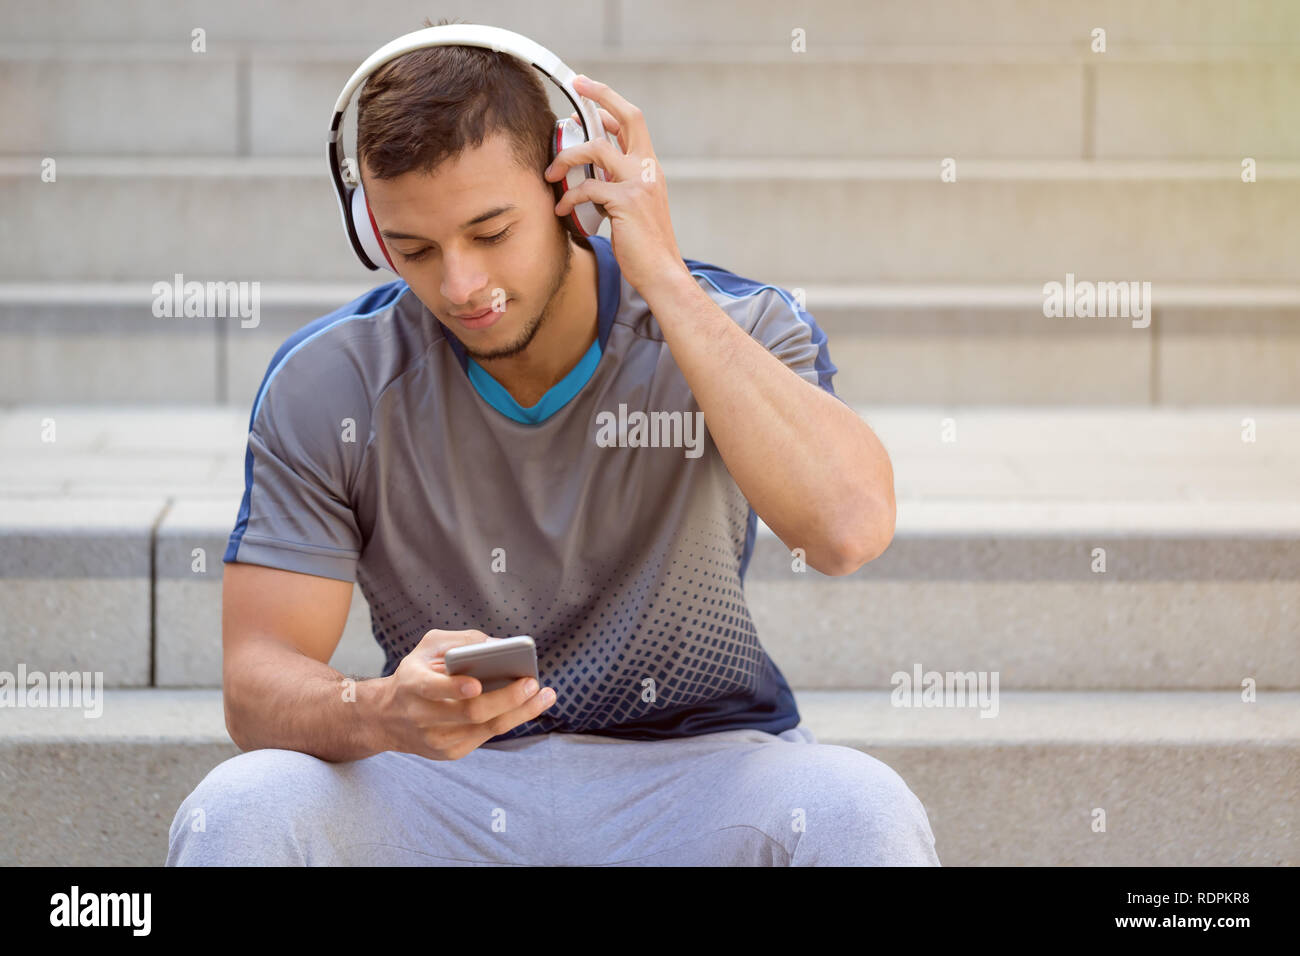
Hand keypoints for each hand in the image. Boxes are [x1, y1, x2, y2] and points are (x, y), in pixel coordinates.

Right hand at [376, 629, 555, 759]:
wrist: (387, 717)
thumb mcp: (428, 647)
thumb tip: (500, 646)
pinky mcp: (449, 753)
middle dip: (505, 698)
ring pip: (485, 728)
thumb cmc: (417, 672)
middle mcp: (422, 716)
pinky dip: (511, 720)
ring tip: (546, 696)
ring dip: (520, 712)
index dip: (454, 689)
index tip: (477, 684)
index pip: (432, 689)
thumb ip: (461, 641)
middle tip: (532, 683)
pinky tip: (529, 706)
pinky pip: (486, 737)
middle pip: (470, 712)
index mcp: (412, 684)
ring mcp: (436, 739)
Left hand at [545, 74, 689, 295]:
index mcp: (650, 167)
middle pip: (628, 117)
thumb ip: (620, 186)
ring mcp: (639, 183)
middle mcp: (648, 169)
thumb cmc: (644, 245)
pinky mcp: (626, 202)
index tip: (587, 91)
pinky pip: (587, 188)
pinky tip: (561, 210)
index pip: (633, 122)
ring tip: (550, 173)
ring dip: (567, 157)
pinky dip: (569, 197)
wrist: (662, 272)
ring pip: (597, 149)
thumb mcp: (636, 207)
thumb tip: (592, 175)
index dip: (610, 102)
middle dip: (601, 95)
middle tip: (576, 85)